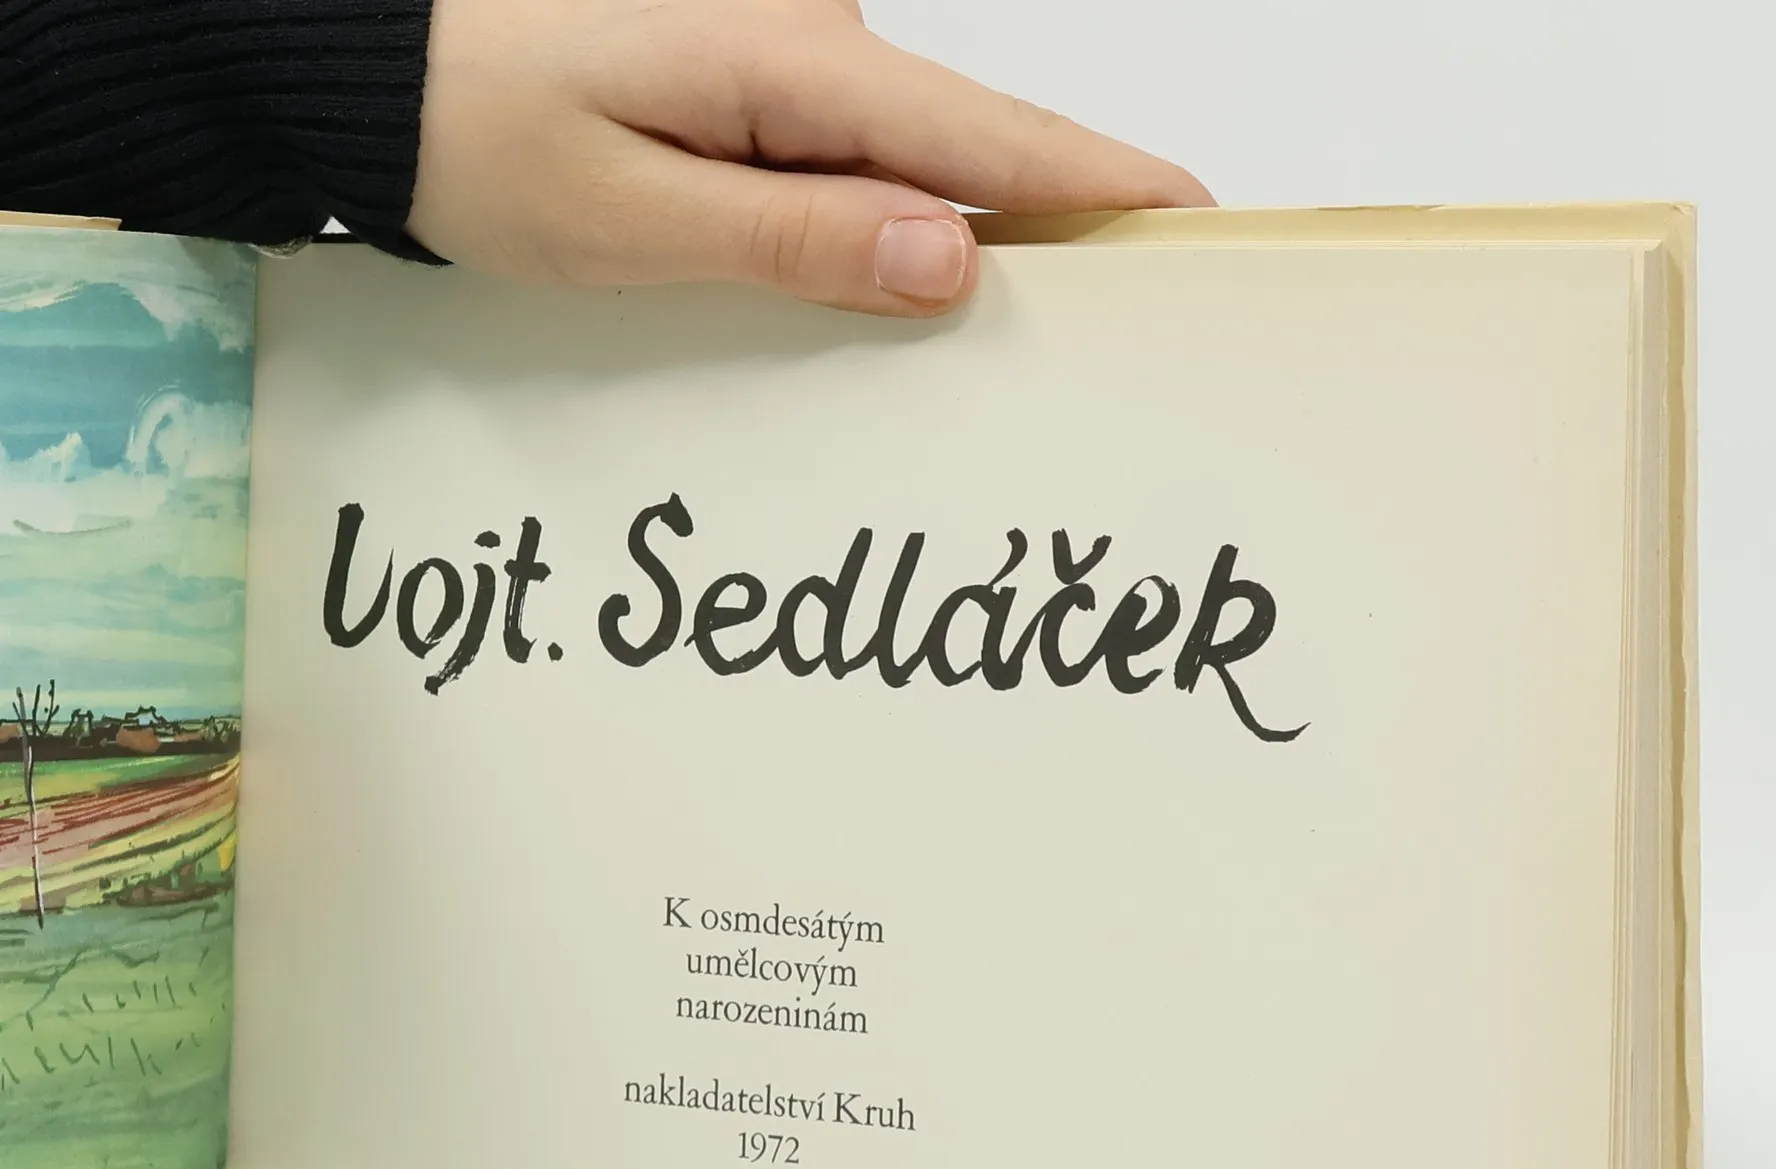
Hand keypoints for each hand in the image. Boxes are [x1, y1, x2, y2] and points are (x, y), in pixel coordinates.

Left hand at [408, 0, 1210, 315]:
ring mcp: (792, 56)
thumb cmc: (478, 136)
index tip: (1202, 226)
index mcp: (794, 65)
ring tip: (1048, 321)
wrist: (374, 67)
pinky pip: (866, 156)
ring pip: (923, 159)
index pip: (988, 141)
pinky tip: (924, 279)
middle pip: (977, 149)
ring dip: (980, 236)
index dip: (1100, 187)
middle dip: (1063, 227)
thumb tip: (948, 262)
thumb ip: (795, 240)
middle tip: (1139, 314)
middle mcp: (814, 41)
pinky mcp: (763, 82)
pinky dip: (907, 219)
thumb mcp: (630, 218)